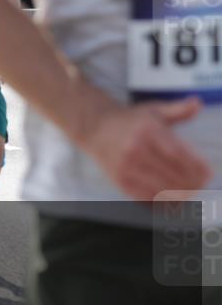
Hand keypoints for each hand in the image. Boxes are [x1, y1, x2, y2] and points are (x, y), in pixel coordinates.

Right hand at [79, 97, 210, 200]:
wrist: (95, 128)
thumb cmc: (130, 120)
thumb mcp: (153, 110)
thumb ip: (178, 109)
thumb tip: (197, 103)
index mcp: (147, 130)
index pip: (178, 154)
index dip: (197, 167)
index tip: (208, 173)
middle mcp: (135, 148)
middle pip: (172, 173)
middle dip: (192, 182)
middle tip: (201, 184)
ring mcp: (126, 166)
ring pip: (161, 188)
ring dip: (180, 194)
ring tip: (190, 192)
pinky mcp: (119, 179)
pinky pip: (146, 196)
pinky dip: (161, 201)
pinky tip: (172, 199)